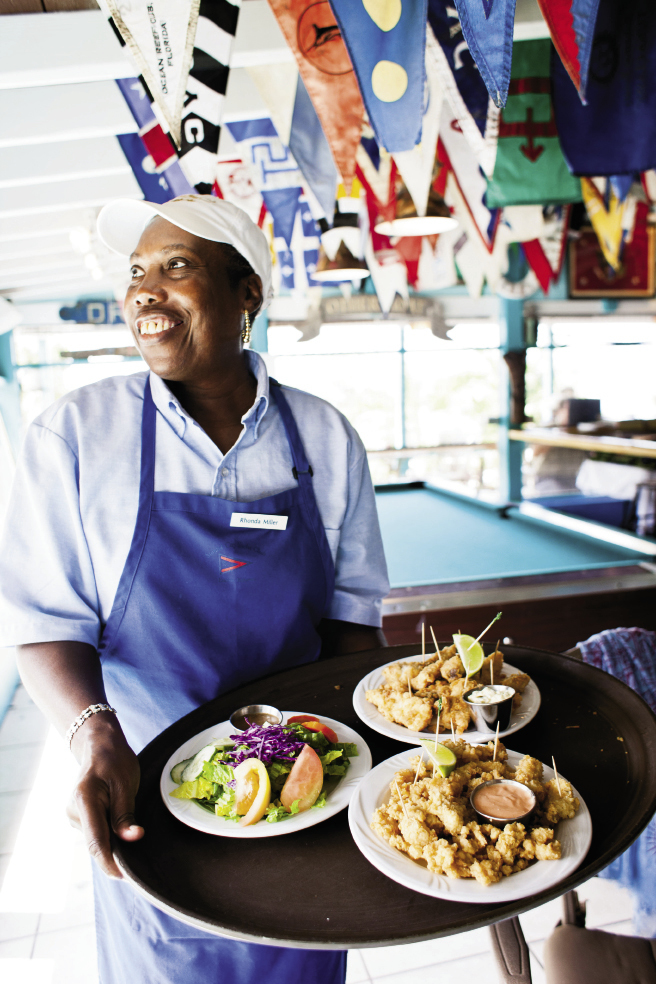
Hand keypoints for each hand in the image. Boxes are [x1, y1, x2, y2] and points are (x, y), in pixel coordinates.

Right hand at [67, 716, 143, 877]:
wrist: (99, 746)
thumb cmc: (115, 760)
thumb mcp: (126, 783)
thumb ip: (126, 813)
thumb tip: (132, 839)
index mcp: (83, 800)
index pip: (96, 841)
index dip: (110, 862)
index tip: (126, 877)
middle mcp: (73, 811)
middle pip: (97, 844)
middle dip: (117, 854)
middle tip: (142, 862)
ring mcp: (73, 815)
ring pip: (97, 840)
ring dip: (114, 843)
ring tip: (133, 833)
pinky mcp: (78, 818)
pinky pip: (96, 834)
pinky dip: (109, 836)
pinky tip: (122, 829)